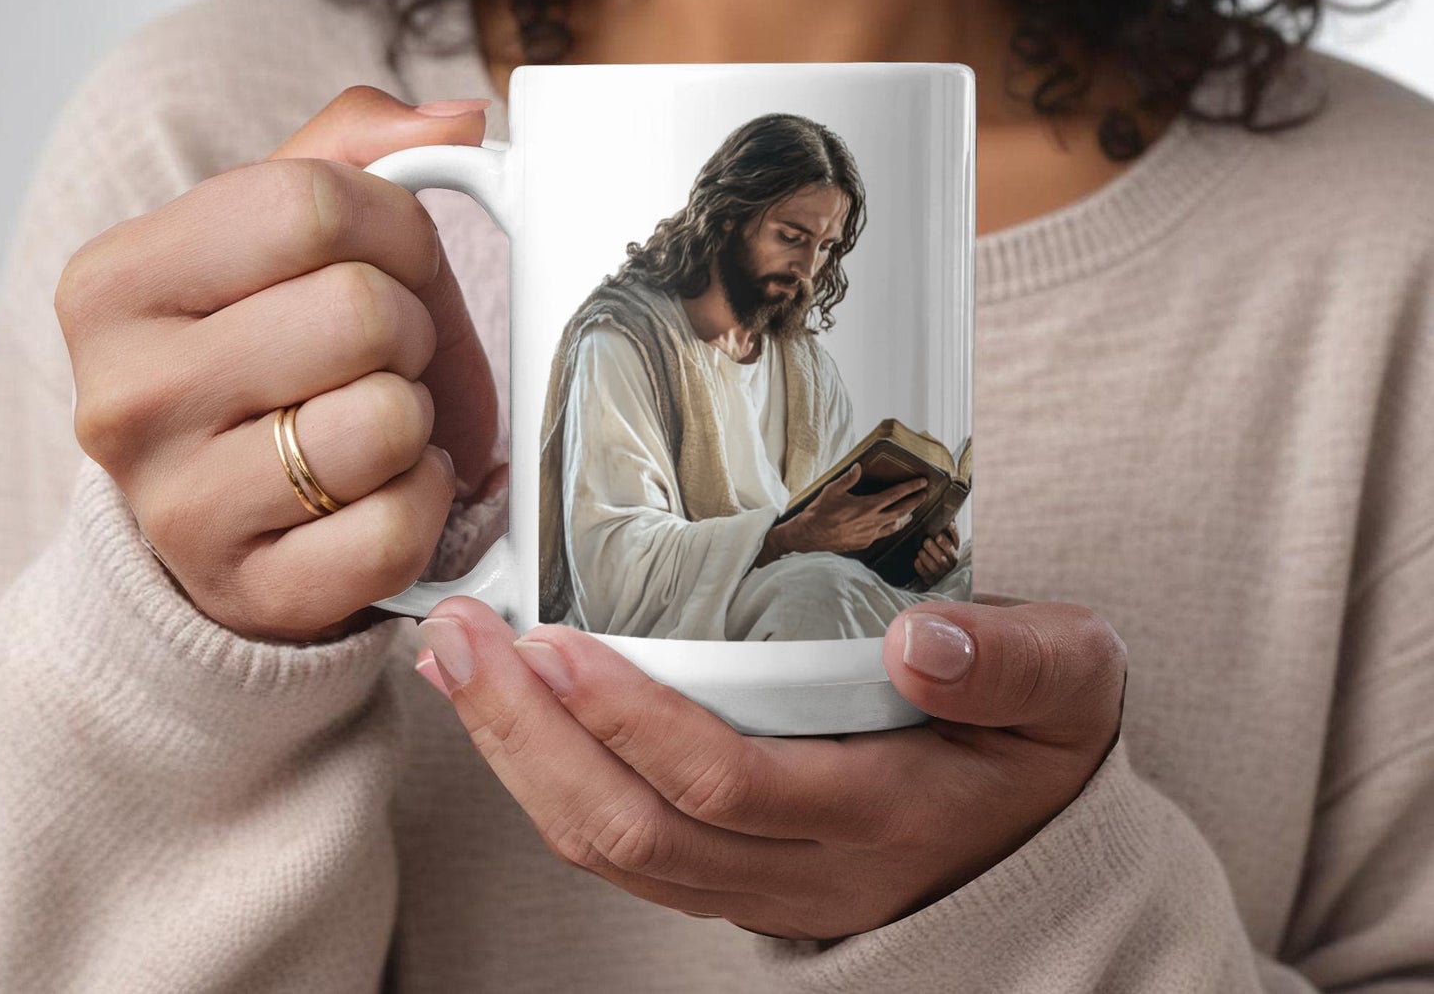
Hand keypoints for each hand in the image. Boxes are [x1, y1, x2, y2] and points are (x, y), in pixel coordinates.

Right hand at [54, 85, 499, 642]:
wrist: (225, 500)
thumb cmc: (267, 345)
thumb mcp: (277, 230)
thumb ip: (359, 148)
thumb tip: (458, 119)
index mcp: (117, 280)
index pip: (314, 203)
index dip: (394, 227)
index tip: (392, 257)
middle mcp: (124, 396)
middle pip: (362, 312)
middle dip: (407, 326)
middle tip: (378, 353)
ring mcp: (178, 509)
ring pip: (387, 422)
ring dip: (415, 416)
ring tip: (369, 419)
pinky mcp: (252, 592)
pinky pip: (400, 528)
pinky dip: (423, 501)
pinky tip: (378, 489)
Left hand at [412, 595, 1126, 939]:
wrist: (1047, 849)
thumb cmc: (1041, 745)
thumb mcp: (1071, 683)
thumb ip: (1012, 663)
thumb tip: (918, 643)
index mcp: (886, 813)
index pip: (730, 786)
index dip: (634, 723)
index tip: (556, 642)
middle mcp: (809, 871)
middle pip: (637, 832)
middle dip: (531, 736)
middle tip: (460, 639)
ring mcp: (765, 890)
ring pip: (615, 853)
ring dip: (521, 759)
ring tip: (459, 664)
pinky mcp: (739, 880)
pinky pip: (625, 851)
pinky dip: (551, 783)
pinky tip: (513, 714)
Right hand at [783, 462, 928, 553]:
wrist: (811, 535)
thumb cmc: (820, 511)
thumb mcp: (832, 489)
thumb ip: (849, 478)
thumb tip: (859, 466)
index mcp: (867, 506)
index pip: (895, 495)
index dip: (911, 488)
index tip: (922, 482)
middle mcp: (873, 521)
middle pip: (901, 511)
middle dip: (915, 502)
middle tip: (924, 495)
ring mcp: (870, 534)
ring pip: (895, 526)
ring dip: (906, 517)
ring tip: (912, 512)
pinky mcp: (865, 542)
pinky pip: (883, 534)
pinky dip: (891, 527)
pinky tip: (891, 525)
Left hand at [913, 525, 960, 585]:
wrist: (929, 571)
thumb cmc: (934, 549)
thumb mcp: (939, 536)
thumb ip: (941, 525)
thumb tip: (943, 505)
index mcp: (954, 548)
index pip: (956, 540)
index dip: (952, 533)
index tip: (945, 526)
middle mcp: (951, 560)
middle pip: (949, 554)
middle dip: (939, 547)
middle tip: (927, 540)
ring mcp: (942, 571)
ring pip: (937, 565)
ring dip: (928, 557)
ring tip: (921, 551)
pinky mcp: (932, 579)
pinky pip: (927, 574)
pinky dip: (921, 567)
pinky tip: (917, 560)